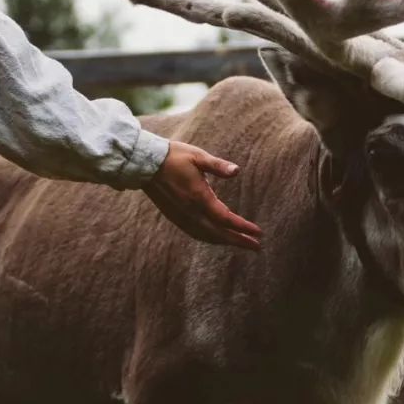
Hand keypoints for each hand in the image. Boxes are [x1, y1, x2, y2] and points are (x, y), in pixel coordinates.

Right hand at [143, 141, 261, 250]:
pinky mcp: (175, 217)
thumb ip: (218, 166)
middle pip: (219, 233)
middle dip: (239, 241)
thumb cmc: (174, 156)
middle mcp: (190, 212)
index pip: (226, 219)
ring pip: (207, 236)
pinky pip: (196, 233)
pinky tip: (217, 238)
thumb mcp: (198, 157)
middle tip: (257, 246)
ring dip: (225, 241)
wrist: (145, 164)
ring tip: (241, 243)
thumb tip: (237, 171)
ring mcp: (181, 216)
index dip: (243, 227)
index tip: (259, 233)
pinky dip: (210, 238)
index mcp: (198, 198)